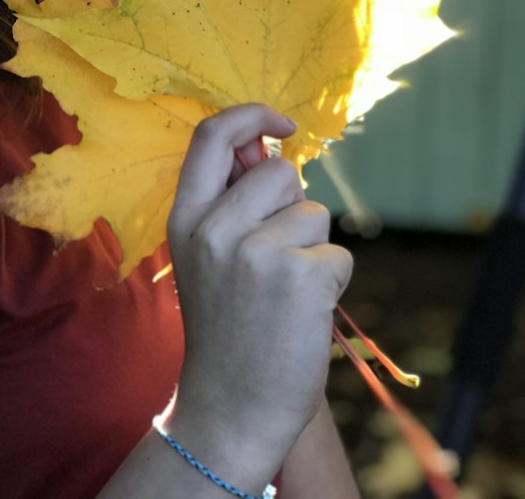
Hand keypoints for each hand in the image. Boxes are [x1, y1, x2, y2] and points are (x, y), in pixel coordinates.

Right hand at [165, 105, 352, 486]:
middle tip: (276, 258)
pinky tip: (304, 314)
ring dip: (313, 248)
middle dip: (294, 205)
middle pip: (281, 172)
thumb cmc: (227, 329)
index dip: (250, 115)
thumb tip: (272, 145)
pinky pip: (339, 254)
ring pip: (316, 214)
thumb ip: (231, 202)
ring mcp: (257, 253)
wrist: (231, 409)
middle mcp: (214, 229)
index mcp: (185, 218)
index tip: (282, 122)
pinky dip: (332, 280)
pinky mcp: (301, 278)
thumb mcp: (206, 257)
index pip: (210, 135)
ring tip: (284, 294)